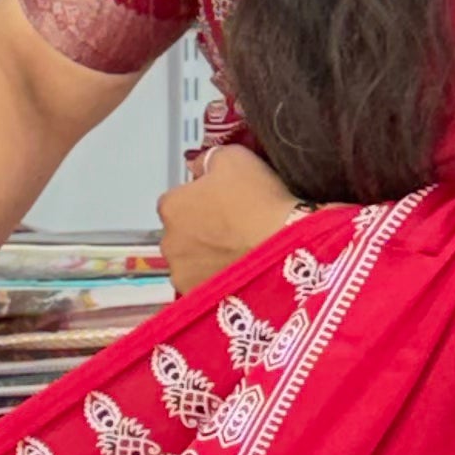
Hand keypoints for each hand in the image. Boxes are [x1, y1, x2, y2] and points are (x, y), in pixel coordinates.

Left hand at [158, 142, 303, 298]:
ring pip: (191, 261)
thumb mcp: (233, 158)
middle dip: (200, 230)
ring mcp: (181, 273)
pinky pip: (203, 284)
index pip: (178, 199)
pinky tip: (238, 272)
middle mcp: (168, 241)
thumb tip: (198, 168)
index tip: (225, 203)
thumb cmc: (260, 202)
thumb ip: (207, 160)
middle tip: (234, 228)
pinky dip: (215, 279)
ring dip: (206, 257)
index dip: (201, 200)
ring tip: (239, 253)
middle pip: (181, 232)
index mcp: (171, 205)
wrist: (287, 248)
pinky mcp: (198, 296)